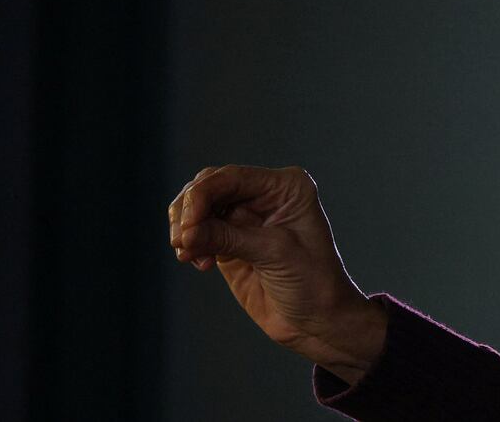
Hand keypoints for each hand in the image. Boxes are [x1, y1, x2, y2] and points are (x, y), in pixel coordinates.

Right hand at [167, 164, 388, 383]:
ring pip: (199, 209)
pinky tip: (198, 262)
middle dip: (189, 211)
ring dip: (186, 229)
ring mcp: (246, 218)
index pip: (232, 177)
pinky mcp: (231, 242)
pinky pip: (198, 234)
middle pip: (209, 187)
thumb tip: (185, 233)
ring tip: (187, 254)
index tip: (187, 225)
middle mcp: (265, 196)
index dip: (202, 196)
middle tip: (181, 241)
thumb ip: (228, 238)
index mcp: (286, 187)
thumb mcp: (274, 253)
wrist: (318, 321)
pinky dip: (190, 244)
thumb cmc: (313, 282)